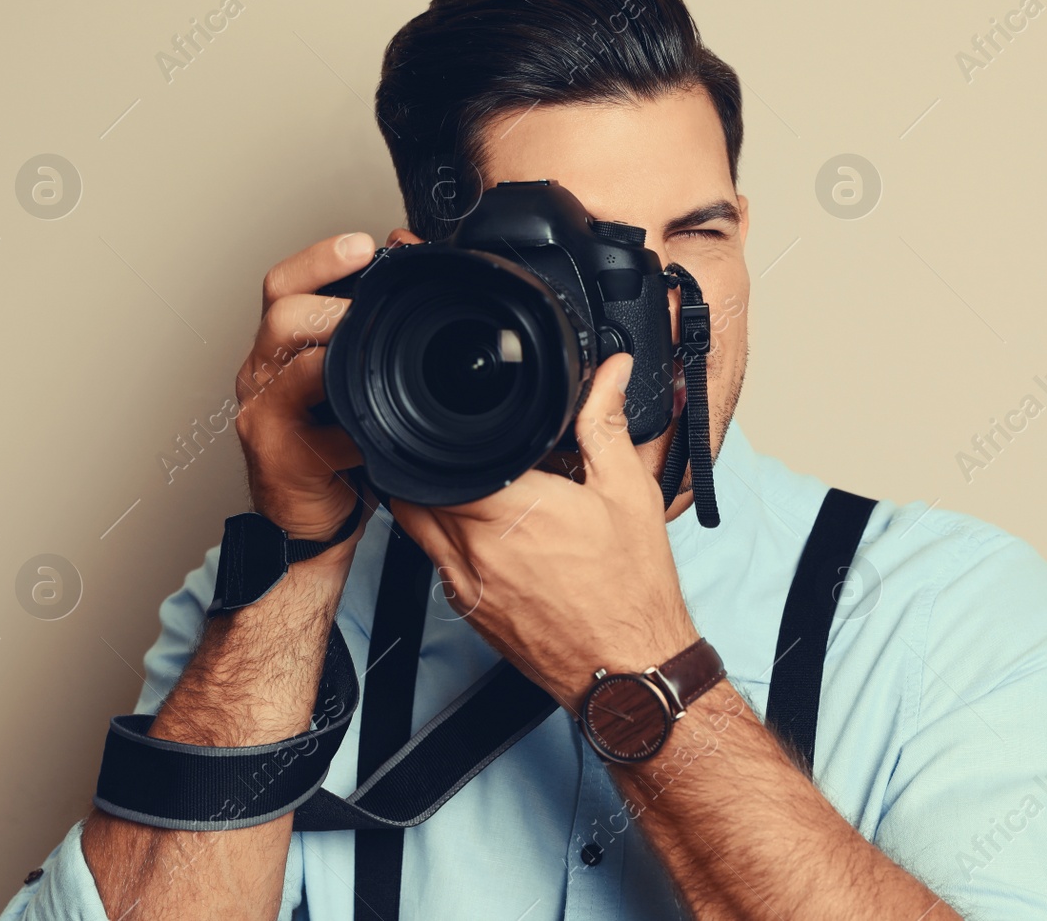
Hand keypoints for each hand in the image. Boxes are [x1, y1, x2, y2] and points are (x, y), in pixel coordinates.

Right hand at [235, 232, 375, 541]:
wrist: (315, 512)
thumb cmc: (337, 440)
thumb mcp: (354, 375)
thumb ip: (370, 323)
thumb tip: (408, 255)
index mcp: (284, 344)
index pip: (286, 283)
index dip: (320, 258)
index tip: (362, 244)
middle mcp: (265, 371)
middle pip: (280, 314)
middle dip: (327, 299)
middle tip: (367, 299)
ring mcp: (265, 412)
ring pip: (284, 365)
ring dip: (331, 350)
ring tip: (367, 348)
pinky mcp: (277, 454)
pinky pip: (306, 427)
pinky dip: (345, 421)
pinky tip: (373, 420)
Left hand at [391, 351, 700, 708]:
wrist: (628, 671)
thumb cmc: (631, 592)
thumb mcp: (629, 493)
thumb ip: (606, 425)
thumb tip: (610, 375)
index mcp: (512, 510)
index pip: (441, 455)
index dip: (444, 431)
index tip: (465, 420)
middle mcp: (475, 548)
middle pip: (417, 486)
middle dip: (436, 460)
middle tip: (471, 448)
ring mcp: (464, 583)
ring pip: (415, 523)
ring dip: (431, 497)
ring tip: (471, 484)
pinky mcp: (467, 610)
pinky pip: (433, 560)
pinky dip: (445, 536)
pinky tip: (485, 531)